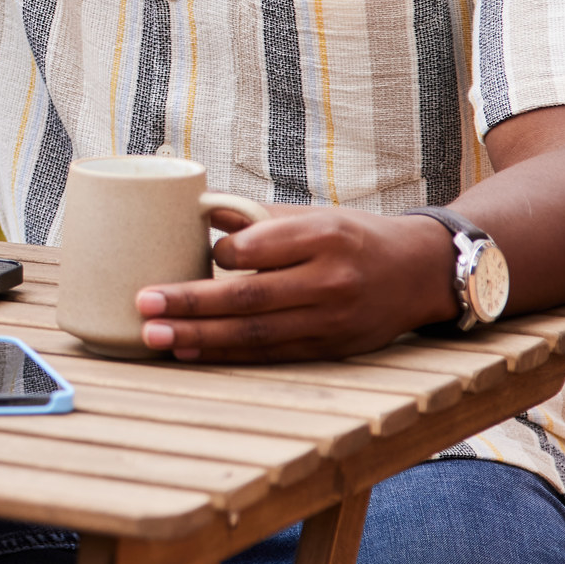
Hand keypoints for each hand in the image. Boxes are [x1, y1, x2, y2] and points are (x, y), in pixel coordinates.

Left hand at [137, 207, 458, 361]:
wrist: (421, 272)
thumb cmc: (353, 237)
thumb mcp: (314, 216)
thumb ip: (257, 218)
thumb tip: (195, 208)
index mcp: (324, 235)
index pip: (258, 248)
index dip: (220, 254)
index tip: (193, 253)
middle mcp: (331, 280)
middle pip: (249, 296)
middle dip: (191, 304)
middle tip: (143, 304)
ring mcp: (334, 320)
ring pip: (256, 333)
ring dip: (200, 337)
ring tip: (154, 336)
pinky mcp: (333, 349)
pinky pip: (271, 354)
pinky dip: (227, 355)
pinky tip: (190, 352)